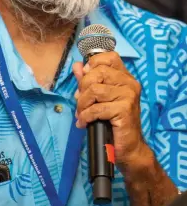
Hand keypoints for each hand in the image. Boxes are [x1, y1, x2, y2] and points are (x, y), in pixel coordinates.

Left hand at [73, 51, 146, 169]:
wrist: (129, 148)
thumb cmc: (114, 122)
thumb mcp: (99, 98)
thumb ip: (88, 81)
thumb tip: (76, 66)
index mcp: (125, 77)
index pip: (110, 57)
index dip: (93, 63)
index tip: (84, 76)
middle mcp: (129, 83)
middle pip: (97, 73)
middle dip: (83, 88)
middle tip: (81, 102)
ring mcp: (129, 96)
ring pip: (94, 90)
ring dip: (82, 104)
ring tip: (82, 114)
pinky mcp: (125, 110)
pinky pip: (97, 108)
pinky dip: (85, 116)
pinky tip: (84, 123)